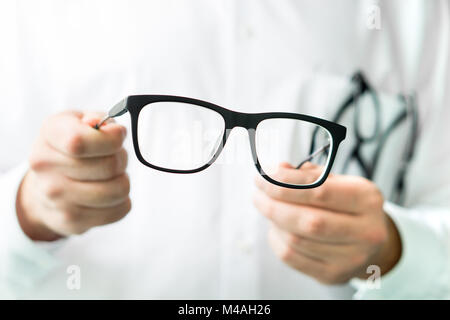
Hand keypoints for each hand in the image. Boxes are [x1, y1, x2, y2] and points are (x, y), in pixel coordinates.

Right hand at [16, 111, 130, 240]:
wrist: (45, 189)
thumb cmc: (70, 149)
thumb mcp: (80, 122)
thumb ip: (99, 120)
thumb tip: (111, 131)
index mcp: (50, 134)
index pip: (80, 142)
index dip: (111, 140)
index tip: (117, 137)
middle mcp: (45, 167)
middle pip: (109, 166)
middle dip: (121, 160)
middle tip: (113, 159)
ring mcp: (56, 198)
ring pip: (118, 190)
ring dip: (122, 181)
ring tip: (111, 177)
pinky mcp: (72, 221)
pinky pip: (120, 210)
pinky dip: (122, 201)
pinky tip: (107, 193)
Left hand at [253, 162, 401, 283]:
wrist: (372, 243)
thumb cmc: (350, 207)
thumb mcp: (339, 183)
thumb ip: (309, 175)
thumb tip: (277, 170)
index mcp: (367, 200)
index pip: (320, 192)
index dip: (286, 184)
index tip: (264, 176)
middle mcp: (365, 231)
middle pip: (308, 220)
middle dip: (274, 204)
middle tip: (257, 193)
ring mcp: (351, 257)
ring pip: (296, 240)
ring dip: (273, 221)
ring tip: (268, 207)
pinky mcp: (333, 274)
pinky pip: (292, 257)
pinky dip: (276, 239)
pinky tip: (275, 227)